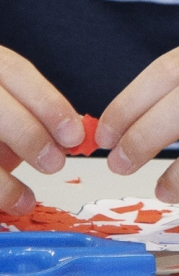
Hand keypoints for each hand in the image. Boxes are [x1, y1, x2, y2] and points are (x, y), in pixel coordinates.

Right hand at [0, 47, 82, 215]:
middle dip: (27, 135)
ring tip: (24, 200)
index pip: (16, 71)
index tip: (74, 135)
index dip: (47, 103)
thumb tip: (71, 136)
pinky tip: (4, 204)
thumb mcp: (8, 102)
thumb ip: (33, 116)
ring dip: (0, 180)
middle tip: (54, 164)